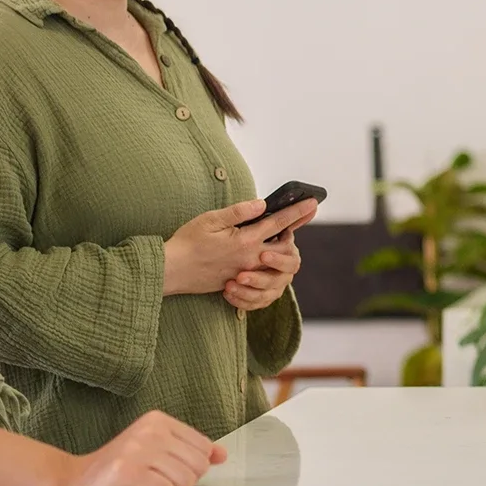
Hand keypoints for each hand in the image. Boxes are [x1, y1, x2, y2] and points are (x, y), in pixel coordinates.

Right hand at [42, 410, 227, 485]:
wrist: (70, 485)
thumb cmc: (118, 473)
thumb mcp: (155, 452)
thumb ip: (188, 451)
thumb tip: (222, 455)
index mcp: (158, 420)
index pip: (204, 449)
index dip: (188, 468)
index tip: (161, 469)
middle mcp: (149, 430)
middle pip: (198, 466)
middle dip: (180, 482)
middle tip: (150, 480)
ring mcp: (137, 449)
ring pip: (184, 480)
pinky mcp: (126, 472)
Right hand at [162, 198, 317, 296]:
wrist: (171, 271)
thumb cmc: (186, 242)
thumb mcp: (211, 219)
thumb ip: (239, 212)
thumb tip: (262, 204)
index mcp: (245, 240)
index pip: (279, 223)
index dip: (298, 211)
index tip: (313, 202)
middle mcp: (250, 259)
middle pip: (287, 248)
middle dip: (294, 234)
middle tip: (293, 222)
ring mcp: (246, 273)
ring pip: (278, 266)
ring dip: (284, 252)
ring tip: (279, 238)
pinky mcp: (239, 282)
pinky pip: (264, 279)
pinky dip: (270, 269)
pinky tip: (264, 258)